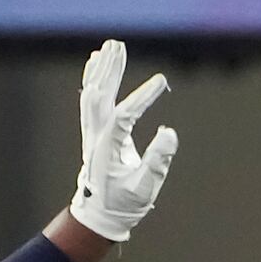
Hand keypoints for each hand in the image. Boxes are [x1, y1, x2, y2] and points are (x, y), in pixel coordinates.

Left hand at [68, 41, 177, 243]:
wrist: (98, 216)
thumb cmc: (124, 204)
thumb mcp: (144, 188)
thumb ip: (158, 161)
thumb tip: (170, 133)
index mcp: (108, 148)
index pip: (124, 115)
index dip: (143, 96)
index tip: (161, 80)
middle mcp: (95, 136)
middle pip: (100, 95)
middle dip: (111, 70)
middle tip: (118, 45)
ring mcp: (91, 133)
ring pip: (92, 94)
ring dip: (102, 70)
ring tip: (110, 47)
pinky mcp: (93, 133)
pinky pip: (90, 100)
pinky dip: (93, 79)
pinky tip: (96, 64)